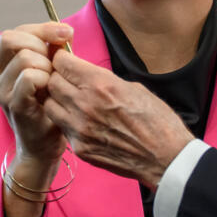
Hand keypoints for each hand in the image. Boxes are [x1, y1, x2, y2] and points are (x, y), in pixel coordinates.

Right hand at [0, 22, 74, 165]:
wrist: (44, 143)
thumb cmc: (49, 104)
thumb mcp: (49, 71)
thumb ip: (53, 50)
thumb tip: (64, 30)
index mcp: (0, 65)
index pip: (14, 33)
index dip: (41, 29)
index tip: (66, 34)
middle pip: (10, 39)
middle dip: (40, 44)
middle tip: (56, 62)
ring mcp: (1, 91)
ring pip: (25, 58)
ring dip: (47, 65)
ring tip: (53, 81)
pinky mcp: (13, 105)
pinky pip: (29, 78)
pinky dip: (46, 79)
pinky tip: (51, 90)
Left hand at [45, 49, 192, 189]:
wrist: (166, 157)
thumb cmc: (158, 120)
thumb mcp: (135, 88)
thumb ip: (106, 81)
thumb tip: (89, 77)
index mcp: (101, 84)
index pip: (62, 63)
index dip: (62, 59)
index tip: (65, 60)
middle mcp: (85, 104)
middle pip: (51, 83)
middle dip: (57, 78)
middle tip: (68, 80)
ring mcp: (80, 128)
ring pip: (50, 106)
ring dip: (57, 100)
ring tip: (71, 101)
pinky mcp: (80, 148)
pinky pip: (62, 128)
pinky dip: (67, 122)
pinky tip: (82, 122)